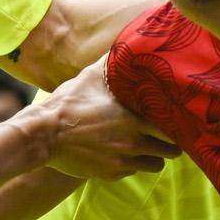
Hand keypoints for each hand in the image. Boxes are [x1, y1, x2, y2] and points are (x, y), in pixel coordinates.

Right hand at [32, 65, 172, 181]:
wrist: (43, 135)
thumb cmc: (67, 104)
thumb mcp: (89, 78)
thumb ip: (110, 64)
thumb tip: (123, 44)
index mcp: (132, 120)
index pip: (171, 127)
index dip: (176, 123)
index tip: (175, 118)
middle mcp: (132, 144)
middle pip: (170, 151)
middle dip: (171, 144)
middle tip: (168, 135)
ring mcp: (122, 161)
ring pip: (155, 165)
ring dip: (154, 157)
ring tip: (148, 147)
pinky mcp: (111, 174)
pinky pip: (133, 171)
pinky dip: (133, 164)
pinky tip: (124, 152)